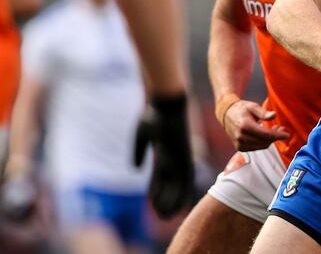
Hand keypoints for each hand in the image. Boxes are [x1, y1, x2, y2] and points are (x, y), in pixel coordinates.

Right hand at [133, 94, 194, 217]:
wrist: (167, 104)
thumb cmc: (154, 116)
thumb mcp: (141, 136)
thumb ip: (139, 152)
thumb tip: (135, 169)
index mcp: (164, 154)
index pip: (160, 178)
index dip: (156, 191)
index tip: (152, 204)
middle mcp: (174, 159)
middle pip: (170, 185)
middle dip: (165, 201)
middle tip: (161, 217)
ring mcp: (180, 158)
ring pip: (177, 186)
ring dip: (172, 202)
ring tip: (166, 217)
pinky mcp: (185, 157)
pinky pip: (183, 180)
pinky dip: (180, 193)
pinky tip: (177, 205)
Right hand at [222, 100, 289, 150]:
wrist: (226, 114)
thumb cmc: (241, 109)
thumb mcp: (252, 107)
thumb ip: (264, 113)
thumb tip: (274, 115)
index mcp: (245, 126)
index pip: (266, 135)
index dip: (278, 135)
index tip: (287, 135)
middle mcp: (241, 137)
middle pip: (265, 142)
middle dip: (275, 137)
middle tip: (281, 129)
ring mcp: (240, 144)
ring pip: (262, 146)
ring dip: (270, 140)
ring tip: (274, 130)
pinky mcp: (239, 148)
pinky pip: (256, 147)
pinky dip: (263, 142)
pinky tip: (264, 135)